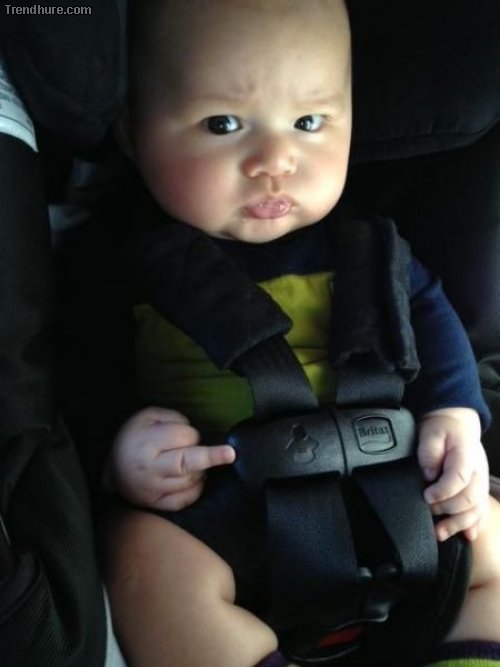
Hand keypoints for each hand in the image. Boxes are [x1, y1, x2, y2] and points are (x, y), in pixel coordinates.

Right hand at [106, 407, 235, 510]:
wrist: (111, 466)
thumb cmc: (134, 436)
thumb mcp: (148, 416)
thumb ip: (172, 419)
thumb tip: (193, 432)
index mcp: (146, 444)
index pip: (182, 439)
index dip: (191, 434)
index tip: (188, 434)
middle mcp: (150, 469)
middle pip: (187, 463)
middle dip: (211, 456)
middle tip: (230, 454)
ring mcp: (153, 490)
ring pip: (190, 480)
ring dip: (201, 470)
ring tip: (195, 461)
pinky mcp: (157, 504)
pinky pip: (185, 499)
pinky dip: (196, 489)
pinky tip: (196, 478)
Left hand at [417, 408, 489, 541]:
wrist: (456, 425)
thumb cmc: (442, 429)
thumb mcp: (431, 432)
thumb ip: (429, 452)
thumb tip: (429, 475)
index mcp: (467, 455)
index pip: (459, 478)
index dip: (443, 490)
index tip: (426, 495)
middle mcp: (478, 472)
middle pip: (470, 498)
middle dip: (447, 508)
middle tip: (427, 508)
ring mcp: (481, 483)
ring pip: (477, 509)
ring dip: (458, 524)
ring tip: (439, 533)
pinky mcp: (479, 490)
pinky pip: (481, 512)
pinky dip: (475, 525)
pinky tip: (467, 536)